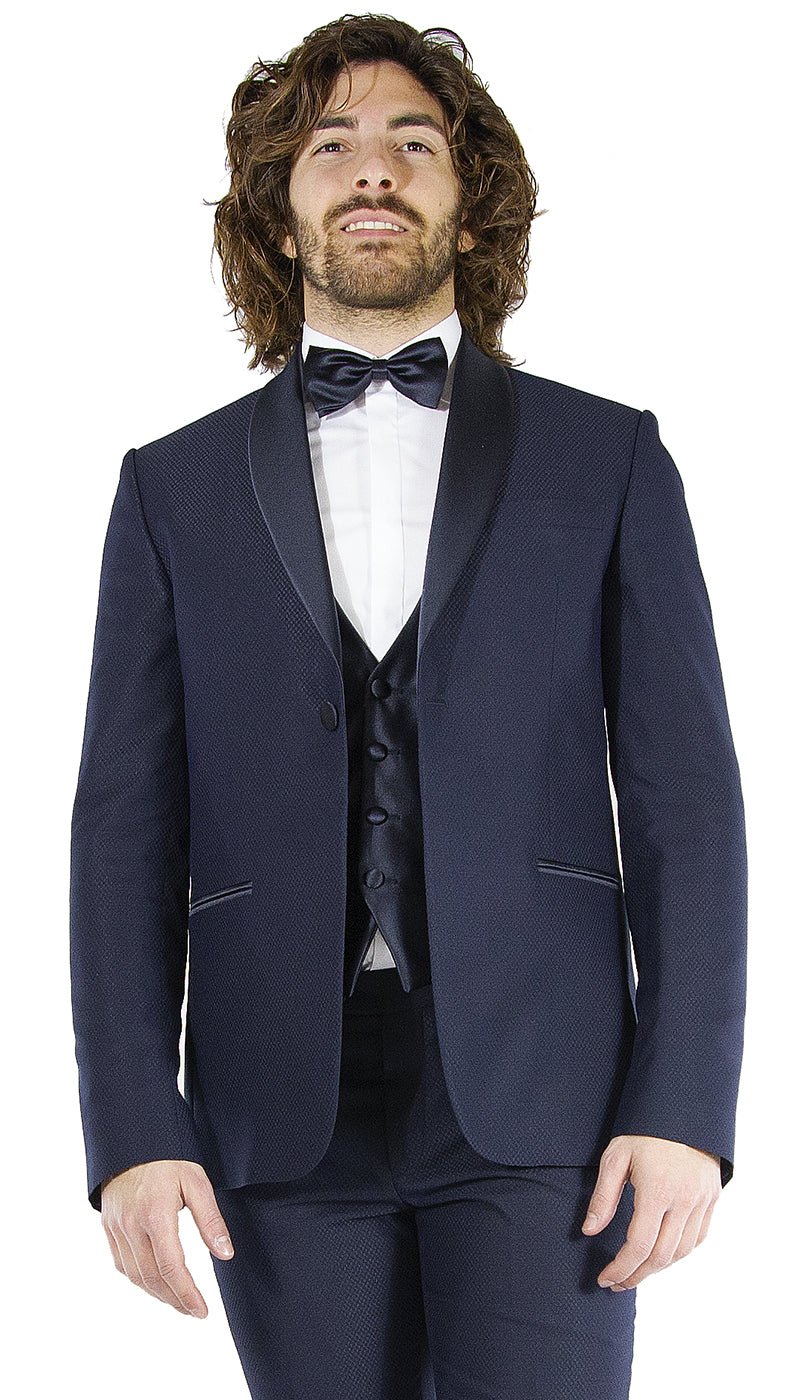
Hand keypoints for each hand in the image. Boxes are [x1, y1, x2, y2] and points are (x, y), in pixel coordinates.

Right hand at [100, 1160, 234, 1316]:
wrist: (133, 1140)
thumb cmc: (168, 1158)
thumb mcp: (196, 1182)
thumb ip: (210, 1220)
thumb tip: (225, 1254)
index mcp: (155, 1214)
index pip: (171, 1267)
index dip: (187, 1294)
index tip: (202, 1310)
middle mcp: (132, 1226)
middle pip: (152, 1278)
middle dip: (175, 1300)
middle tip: (194, 1311)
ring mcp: (117, 1228)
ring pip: (135, 1275)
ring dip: (157, 1294)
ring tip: (178, 1301)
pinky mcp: (109, 1227)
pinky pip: (122, 1264)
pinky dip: (139, 1279)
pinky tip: (154, 1282)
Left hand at [582, 1134, 721, 1290]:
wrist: (682, 1108)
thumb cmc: (644, 1131)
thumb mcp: (616, 1157)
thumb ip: (603, 1197)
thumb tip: (589, 1231)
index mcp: (657, 1190)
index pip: (638, 1245)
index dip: (621, 1268)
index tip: (605, 1279)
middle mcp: (684, 1200)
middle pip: (661, 1256)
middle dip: (637, 1275)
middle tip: (618, 1282)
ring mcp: (702, 1201)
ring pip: (682, 1251)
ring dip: (658, 1268)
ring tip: (636, 1271)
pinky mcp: (712, 1198)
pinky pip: (698, 1237)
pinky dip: (680, 1252)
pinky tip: (662, 1254)